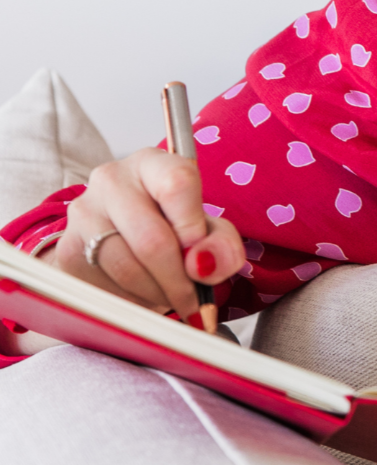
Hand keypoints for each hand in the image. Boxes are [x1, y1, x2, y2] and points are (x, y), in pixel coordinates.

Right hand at [48, 148, 245, 322]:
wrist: (125, 236)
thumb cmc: (174, 226)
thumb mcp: (208, 229)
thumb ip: (220, 244)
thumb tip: (205, 265)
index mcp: (153, 163)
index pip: (177, 184)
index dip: (193, 230)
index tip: (202, 259)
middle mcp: (112, 180)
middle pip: (151, 238)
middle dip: (179, 281)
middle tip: (194, 302)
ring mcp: (84, 213)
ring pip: (127, 268)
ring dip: (157, 295)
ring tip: (170, 297)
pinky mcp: (68, 249)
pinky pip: (105, 286)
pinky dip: (132, 301)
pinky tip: (144, 295)